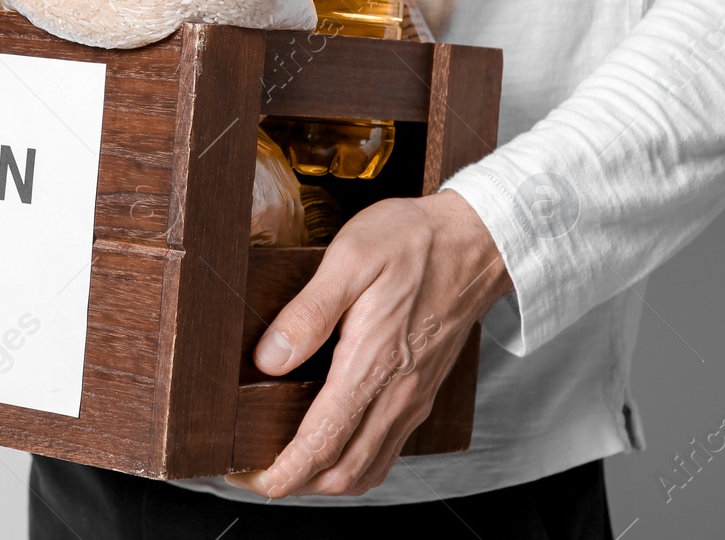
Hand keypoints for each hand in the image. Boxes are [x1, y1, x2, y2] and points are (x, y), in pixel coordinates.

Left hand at [225, 189, 510, 497]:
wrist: (476, 241)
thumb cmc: (413, 243)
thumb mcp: (349, 260)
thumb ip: (308, 313)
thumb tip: (269, 359)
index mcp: (373, 364)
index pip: (323, 443)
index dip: (282, 472)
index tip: (247, 478)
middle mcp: (398, 393)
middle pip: (344, 471)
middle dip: (297, 484)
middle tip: (255, 474)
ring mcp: (413, 397)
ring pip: (368, 467)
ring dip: (325, 480)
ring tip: (285, 467)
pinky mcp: (421, 391)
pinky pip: (386, 449)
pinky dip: (353, 463)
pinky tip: (331, 447)